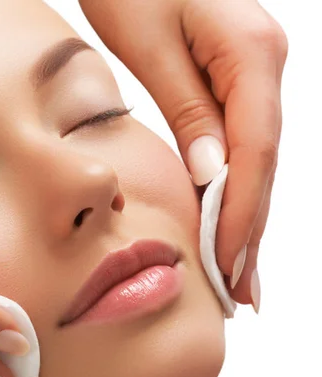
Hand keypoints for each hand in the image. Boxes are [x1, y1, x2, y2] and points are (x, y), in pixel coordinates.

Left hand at [81, 0, 287, 310]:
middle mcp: (264, 66)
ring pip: (255, 159)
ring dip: (246, 217)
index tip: (227, 265)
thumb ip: (188, 109)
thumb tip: (213, 176)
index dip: (242, 216)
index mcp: (250, 56)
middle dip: (250, 231)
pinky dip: (235, 187)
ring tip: (237, 272)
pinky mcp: (234, 77)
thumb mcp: (150, 45)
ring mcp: (254, 71)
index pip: (254, 154)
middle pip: (263, 164)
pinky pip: (240, 143)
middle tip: (241, 292)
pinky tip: (228, 219)